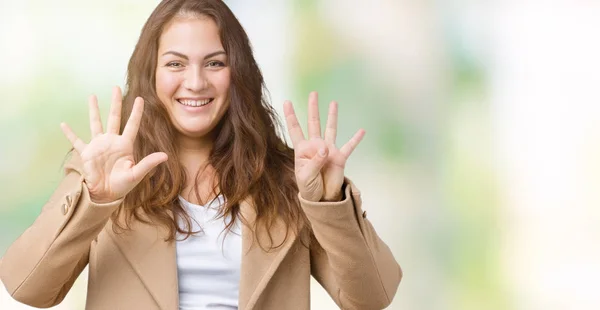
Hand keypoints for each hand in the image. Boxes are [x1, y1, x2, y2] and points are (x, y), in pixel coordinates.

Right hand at [60, 86, 167, 203]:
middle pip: (114, 117)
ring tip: (92, 96)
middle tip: (116, 87)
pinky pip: (76, 141)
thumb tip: (165, 156)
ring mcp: (98, 145)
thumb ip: (149, 163)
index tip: (141, 98)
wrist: (105, 195)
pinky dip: (69, 133)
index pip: (132, 124)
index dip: (136, 112)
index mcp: (125, 145)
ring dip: (93, 110)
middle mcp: (112, 141)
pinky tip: (63, 124)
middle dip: (115, 103)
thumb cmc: (122, 186)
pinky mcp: (87, 153)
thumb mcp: (136, 174)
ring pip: (96, 123)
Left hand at [283, 91, 364, 201]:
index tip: (287, 101)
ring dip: (332, 116)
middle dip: (312, 108)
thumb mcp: (306, 177)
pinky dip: (355, 139)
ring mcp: (328, 150)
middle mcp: (315, 146)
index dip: (291, 116)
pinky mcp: (340, 158)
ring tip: (334, 103)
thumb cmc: (309, 188)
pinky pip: (349, 146)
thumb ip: (314, 162)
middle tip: (313, 93)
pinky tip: (362, 131)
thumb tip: (325, 147)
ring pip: (331, 129)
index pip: (295, 129)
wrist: (322, 199)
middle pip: (313, 123)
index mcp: (302, 150)